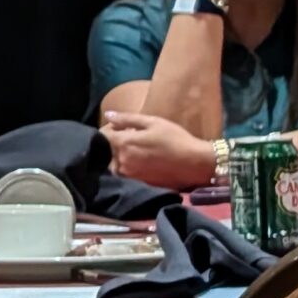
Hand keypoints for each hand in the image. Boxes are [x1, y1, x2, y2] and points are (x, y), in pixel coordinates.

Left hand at [101, 110, 218, 190]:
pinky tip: (139, 161)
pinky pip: (122, 173)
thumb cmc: (175, 139)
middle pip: (106, 149)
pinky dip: (125, 165)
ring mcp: (128, 174)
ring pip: (112, 162)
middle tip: (129, 137)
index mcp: (123, 143)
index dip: (109, 128)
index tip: (120, 126)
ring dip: (118, 155)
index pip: (103, 134)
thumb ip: (127, 119)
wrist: (194, 164)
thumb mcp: (153, 122)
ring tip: (134, 149)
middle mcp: (121, 160)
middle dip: (113, 141)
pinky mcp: (135, 183)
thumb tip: (107, 115)